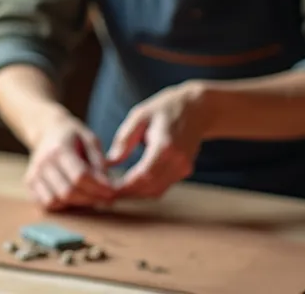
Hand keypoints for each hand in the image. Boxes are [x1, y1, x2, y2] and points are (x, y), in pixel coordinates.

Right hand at [24, 115, 115, 210]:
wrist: (47, 130)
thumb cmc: (73, 136)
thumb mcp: (91, 140)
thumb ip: (100, 162)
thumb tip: (108, 186)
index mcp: (60, 149)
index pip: (80, 176)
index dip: (99, 188)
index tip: (113, 192)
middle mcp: (43, 163)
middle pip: (68, 192)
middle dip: (91, 199)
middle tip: (106, 198)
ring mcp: (33, 174)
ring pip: (56, 201)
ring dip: (77, 203)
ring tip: (90, 196)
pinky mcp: (29, 183)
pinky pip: (46, 204)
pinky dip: (62, 205)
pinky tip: (73, 197)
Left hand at [106, 81, 211, 199]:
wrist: (199, 108)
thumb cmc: (165, 108)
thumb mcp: (140, 116)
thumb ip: (124, 140)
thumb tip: (108, 162)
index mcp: (166, 146)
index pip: (144, 175)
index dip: (125, 187)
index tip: (107, 189)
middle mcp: (178, 161)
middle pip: (149, 188)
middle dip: (127, 194)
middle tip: (105, 194)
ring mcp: (184, 168)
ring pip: (156, 192)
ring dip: (135, 195)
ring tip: (114, 190)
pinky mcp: (184, 171)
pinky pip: (163, 187)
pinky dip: (145, 190)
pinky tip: (129, 185)